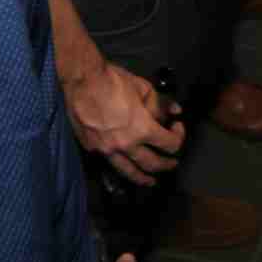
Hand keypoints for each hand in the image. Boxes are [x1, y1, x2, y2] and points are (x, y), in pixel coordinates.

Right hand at [64, 61, 183, 186]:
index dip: (178, 136)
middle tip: (172, 163)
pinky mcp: (92, 149)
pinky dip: (121, 167)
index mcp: (142, 129)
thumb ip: (161, 103)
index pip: (170, 144)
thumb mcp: (144, 88)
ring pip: (129, 172)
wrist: (82, 81)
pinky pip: (110, 164)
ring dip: (144, 178)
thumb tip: (175, 111)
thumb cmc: (114, 81)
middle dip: (166, 164)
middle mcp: (126, 145)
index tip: (176, 127)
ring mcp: (107, 150)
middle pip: (153, 164)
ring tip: (151, 181)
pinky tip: (124, 166)